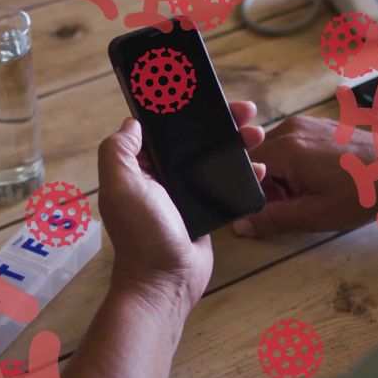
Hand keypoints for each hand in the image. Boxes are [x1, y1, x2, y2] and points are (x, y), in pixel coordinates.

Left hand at [97, 101, 265, 318]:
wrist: (166, 281)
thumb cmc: (142, 235)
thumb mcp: (120, 186)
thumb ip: (119, 151)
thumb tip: (133, 122)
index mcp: (140, 167)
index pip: (163, 130)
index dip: (184, 111)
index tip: (207, 96)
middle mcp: (162, 177)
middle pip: (195, 140)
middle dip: (220, 123)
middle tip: (246, 111)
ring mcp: (185, 194)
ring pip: (214, 159)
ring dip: (237, 143)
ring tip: (257, 134)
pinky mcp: (206, 210)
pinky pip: (226, 184)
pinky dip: (244, 173)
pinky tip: (259, 167)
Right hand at [234, 115, 377, 236]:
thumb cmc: (363, 191)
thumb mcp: (315, 214)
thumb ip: (273, 219)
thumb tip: (241, 225)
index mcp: (286, 148)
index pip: (245, 167)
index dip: (252, 191)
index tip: (270, 205)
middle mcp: (291, 128)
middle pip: (258, 158)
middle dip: (268, 183)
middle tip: (293, 202)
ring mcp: (305, 124)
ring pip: (274, 152)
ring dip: (282, 175)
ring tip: (310, 191)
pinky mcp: (317, 126)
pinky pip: (291, 145)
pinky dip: (295, 165)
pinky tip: (319, 178)